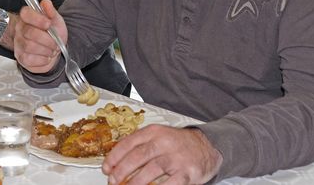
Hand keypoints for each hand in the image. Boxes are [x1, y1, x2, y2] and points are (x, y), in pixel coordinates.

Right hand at [13, 0, 64, 73]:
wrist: (54, 49)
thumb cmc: (52, 33)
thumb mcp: (55, 20)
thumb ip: (51, 11)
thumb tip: (46, 3)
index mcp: (27, 17)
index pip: (26, 13)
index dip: (38, 19)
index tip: (48, 24)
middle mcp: (20, 29)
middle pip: (29, 32)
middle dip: (47, 39)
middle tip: (55, 43)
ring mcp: (18, 44)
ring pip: (29, 46)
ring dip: (46, 50)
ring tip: (52, 50)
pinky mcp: (21, 57)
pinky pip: (29, 59)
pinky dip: (42, 60)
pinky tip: (46, 57)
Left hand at [102, 126, 222, 184]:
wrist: (207, 146)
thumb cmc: (178, 144)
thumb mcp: (158, 137)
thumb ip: (140, 146)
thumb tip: (117, 163)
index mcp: (154, 132)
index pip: (129, 143)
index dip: (114, 156)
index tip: (106, 168)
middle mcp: (164, 142)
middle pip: (138, 156)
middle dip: (122, 170)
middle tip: (113, 180)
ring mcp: (176, 157)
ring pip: (151, 169)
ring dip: (136, 182)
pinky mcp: (187, 172)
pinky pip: (170, 183)